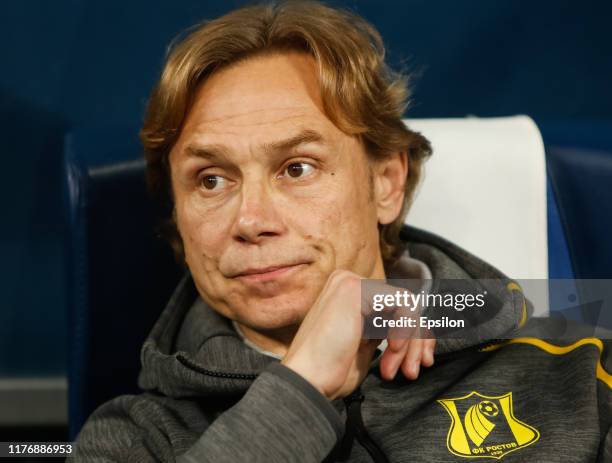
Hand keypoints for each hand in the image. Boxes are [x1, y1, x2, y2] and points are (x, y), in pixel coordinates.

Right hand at [281, 270, 434, 399]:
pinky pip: (403, 303)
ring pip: (407, 305)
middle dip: (415, 341)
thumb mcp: (365, 346)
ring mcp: (350, 283)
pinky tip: (393, 348)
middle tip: (411, 371)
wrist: (308, 381)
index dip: (414, 336)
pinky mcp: (356, 290)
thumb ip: (385, 329)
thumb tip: (419, 327)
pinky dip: (406, 329)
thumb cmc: (329, 371)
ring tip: (398, 368)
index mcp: (348, 296)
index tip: (415, 363)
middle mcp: (348, 283)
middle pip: (403, 305)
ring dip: (411, 341)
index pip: (395, 307)